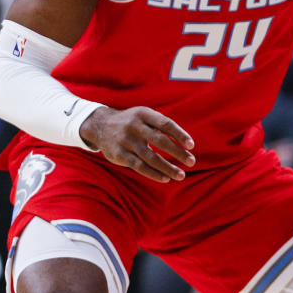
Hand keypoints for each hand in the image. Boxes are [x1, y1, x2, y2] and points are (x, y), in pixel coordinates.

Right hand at [79, 106, 195, 181]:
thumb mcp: (145, 116)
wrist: (100, 125)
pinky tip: (165, 178)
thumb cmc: (133, 122)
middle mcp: (135, 126)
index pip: (166, 124)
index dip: (180, 134)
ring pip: (151, 157)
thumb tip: (185, 144)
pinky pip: (139, 166)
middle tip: (192, 162)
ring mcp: (126, 141)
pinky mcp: (119, 154)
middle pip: (160, 141)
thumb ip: (162, 125)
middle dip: (178, 153)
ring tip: (181, 175)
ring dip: (168, 167)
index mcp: (144, 114)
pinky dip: (154, 173)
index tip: (191, 145)